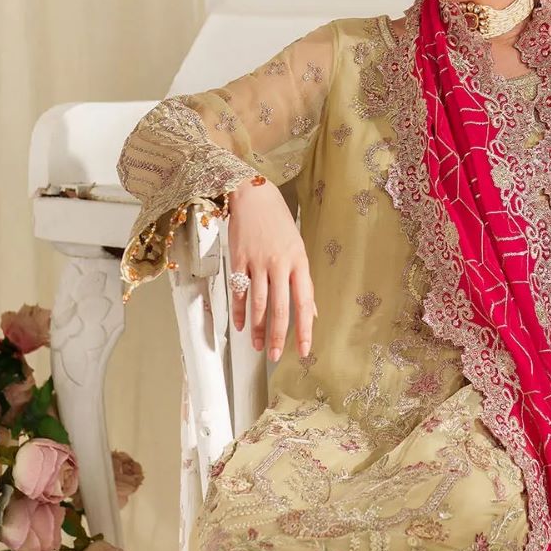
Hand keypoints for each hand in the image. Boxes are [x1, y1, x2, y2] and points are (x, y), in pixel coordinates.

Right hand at [227, 178, 315, 359]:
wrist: (254, 195)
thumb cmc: (279, 224)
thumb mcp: (298, 249)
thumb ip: (303, 282)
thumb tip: (312, 312)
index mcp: (299, 263)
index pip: (305, 302)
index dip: (305, 329)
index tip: (305, 349)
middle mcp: (280, 264)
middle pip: (280, 308)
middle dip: (279, 335)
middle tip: (276, 355)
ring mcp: (258, 261)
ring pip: (258, 303)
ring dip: (257, 328)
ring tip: (258, 346)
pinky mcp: (239, 258)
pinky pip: (239, 290)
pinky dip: (239, 310)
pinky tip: (240, 326)